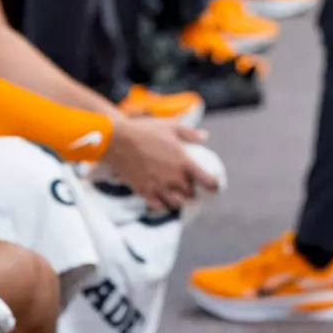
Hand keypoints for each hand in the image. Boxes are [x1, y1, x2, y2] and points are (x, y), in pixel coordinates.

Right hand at [102, 116, 219, 212]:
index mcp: (184, 162)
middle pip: (190, 194)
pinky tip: (161, 199)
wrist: (118, 140)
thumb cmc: (145, 131)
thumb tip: (205, 137)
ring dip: (178, 200)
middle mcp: (174, 178)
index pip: (207, 181)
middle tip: (189, 186)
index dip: (214, 186)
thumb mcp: (171, 126)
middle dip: (192, 192)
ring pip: (176, 204)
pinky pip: (158, 206)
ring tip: (176, 194)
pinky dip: (162, 205)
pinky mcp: (144, 192)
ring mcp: (159, 187)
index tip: (214, 186)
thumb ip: (190, 133)